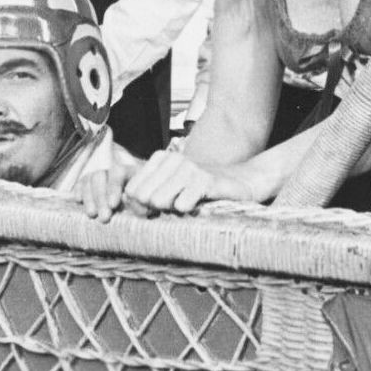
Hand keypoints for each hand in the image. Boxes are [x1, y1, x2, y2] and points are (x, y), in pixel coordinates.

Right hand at [79, 146, 148, 222]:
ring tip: (92, 215)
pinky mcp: (88, 184)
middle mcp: (112, 172)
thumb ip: (144, 207)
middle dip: (100, 198)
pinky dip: (78, 191)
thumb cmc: (143, 207)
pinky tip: (78, 201)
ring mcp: (99, 177)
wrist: (137, 206)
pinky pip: (80, 184)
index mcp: (130, 173)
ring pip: (89, 180)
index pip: (118, 173)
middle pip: (100, 176)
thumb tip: (140, 209)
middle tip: (103, 217)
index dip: (113, 187)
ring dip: (89, 198)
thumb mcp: (147, 206)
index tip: (113, 205)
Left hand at [122, 149, 263, 214]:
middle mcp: (172, 159)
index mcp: (160, 159)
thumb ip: (148, 195)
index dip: (139, 207)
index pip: (132, 190)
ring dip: (171, 211)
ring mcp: (189, 167)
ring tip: (187, 205)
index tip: (154, 212)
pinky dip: (188, 212)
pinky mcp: (204, 180)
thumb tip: (129, 205)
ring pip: (159, 201)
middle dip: (153, 211)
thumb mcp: (172, 189)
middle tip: (173, 210)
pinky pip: (181, 205)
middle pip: (143, 197)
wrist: (241, 182)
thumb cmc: (201, 190)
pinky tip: (199, 205)